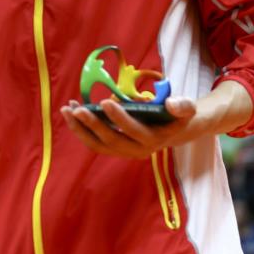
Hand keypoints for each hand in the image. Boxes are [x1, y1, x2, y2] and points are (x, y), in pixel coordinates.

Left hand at [59, 97, 198, 158]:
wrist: (173, 130)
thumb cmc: (177, 115)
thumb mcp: (186, 108)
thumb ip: (183, 106)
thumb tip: (171, 104)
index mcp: (154, 139)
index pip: (133, 131)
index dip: (119, 118)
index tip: (105, 101)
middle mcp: (137, 150)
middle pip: (111, 140)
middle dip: (93, 125)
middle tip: (77, 109)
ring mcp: (124, 151)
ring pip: (97, 145)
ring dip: (79, 129)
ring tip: (66, 109)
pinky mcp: (114, 148)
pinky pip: (94, 141)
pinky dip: (80, 128)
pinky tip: (71, 111)